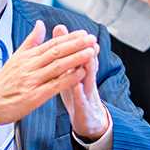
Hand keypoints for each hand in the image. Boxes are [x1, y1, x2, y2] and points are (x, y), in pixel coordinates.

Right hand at [0, 20, 94, 129]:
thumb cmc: (3, 83)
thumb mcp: (15, 58)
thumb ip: (30, 41)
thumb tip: (40, 23)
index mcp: (27, 56)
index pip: (51, 43)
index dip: (69, 38)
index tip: (84, 33)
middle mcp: (29, 66)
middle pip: (56, 52)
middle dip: (77, 44)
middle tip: (92, 39)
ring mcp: (31, 81)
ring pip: (57, 66)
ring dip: (76, 58)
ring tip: (92, 52)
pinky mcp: (33, 97)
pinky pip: (54, 85)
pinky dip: (69, 79)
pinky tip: (81, 74)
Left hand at [52, 24, 110, 140]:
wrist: (87, 118)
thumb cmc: (76, 92)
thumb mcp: (70, 72)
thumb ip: (66, 53)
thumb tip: (60, 30)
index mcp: (80, 70)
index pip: (80, 55)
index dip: (80, 45)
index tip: (80, 33)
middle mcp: (85, 80)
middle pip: (87, 64)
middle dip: (89, 53)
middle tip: (90, 42)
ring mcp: (86, 94)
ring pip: (88, 80)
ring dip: (89, 70)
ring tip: (87, 60)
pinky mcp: (84, 108)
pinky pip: (81, 101)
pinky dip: (80, 94)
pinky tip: (77, 88)